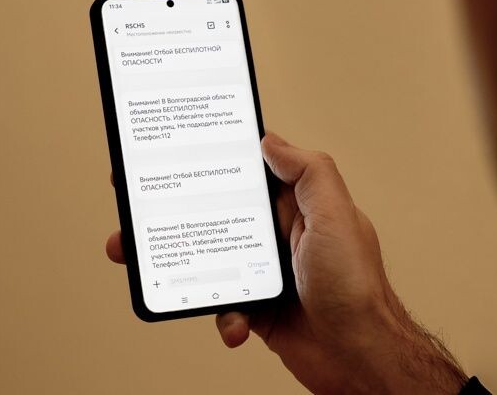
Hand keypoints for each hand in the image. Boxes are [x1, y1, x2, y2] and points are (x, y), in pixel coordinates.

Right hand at [106, 133, 466, 393]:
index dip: (212, 159)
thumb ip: (307, 173)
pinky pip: (223, 303)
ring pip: (210, 257)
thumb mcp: (336, 215)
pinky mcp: (258, 304)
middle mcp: (278, 232)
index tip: (172, 153)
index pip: (248, 170)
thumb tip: (269, 142)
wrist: (359, 356)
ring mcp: (265, 269)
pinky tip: (234, 322)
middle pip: (217, 212)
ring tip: (143, 261)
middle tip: (137, 209)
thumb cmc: (355, 286)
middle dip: (177, 211)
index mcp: (296, 204)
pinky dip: (222, 314)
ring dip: (177, 261)